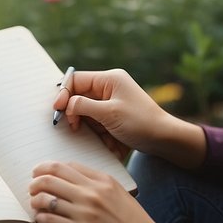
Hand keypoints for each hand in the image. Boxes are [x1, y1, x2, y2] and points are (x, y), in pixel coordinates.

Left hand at [28, 160, 165, 222]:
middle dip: (35, 181)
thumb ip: (98, 184)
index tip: (40, 173)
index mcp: (103, 180)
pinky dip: (40, 218)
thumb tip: (71, 181)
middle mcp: (92, 193)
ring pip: (46, 198)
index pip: (66, 166)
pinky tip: (41, 220)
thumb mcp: (119, 194)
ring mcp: (86, 213)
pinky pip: (50, 220)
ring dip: (35, 200)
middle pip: (51, 177)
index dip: (47, 168)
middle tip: (32, 188)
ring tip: (34, 204)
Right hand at [52, 69, 205, 166]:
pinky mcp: (114, 117)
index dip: (63, 93)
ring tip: (101, 137)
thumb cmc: (141, 122)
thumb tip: (67, 104)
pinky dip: (99, 134)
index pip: (77, 80)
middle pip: (80, 97)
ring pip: (87, 113)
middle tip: (74, 127)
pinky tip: (110, 143)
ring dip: (89, 127)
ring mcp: (112, 103)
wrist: (165, 140)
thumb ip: (84, 106)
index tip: (57, 110)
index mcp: (109, 79)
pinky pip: (97, 123)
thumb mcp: (109, 113)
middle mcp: (109, 88)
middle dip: (76, 114)